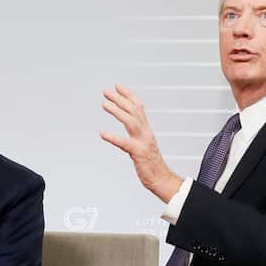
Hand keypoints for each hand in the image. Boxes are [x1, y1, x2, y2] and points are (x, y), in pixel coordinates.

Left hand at [100, 84, 183, 201]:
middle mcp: (146, 133)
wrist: (162, 179)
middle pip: (133, 111)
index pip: (138, 107)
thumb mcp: (143, 144)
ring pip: (130, 122)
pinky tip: (102, 133)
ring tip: (104, 104)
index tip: (118, 86)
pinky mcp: (138, 154)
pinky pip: (124, 144)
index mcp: (146, 130)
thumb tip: (130, 124)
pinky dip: (113, 137)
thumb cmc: (151, 163)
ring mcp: (143, 142)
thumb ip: (137, 133)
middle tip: (106, 91)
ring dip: (117, 111)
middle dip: (120, 99)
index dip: (128, 95)